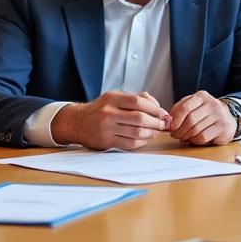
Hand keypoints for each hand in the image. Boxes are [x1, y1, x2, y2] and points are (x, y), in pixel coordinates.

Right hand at [50, 90, 168, 149]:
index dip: (155, 108)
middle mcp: (108, 113)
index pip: (139, 101)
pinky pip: (130, 144)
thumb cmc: (101, 109)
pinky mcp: (106, 141)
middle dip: (156, 122)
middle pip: (140, 118)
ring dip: (151, 133)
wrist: (77, 122)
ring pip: (137, 132)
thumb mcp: (114, 97)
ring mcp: (107, 128)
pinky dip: (142, 142)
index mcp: (112, 98)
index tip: (163, 113)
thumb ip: (135, 99)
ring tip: (156, 131)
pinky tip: (146, 138)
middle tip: (163, 124)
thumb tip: (158, 108)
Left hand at [168, 91, 235, 144]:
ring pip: (196, 129)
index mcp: (202, 96)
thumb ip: (179, 110)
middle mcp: (212, 104)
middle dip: (179, 130)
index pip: (185, 107)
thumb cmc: (205, 113)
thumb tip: (168, 122)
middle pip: (190, 120)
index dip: (175, 120)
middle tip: (175, 135)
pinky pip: (203, 137)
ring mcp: (219, 116)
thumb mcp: (193, 106)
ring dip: (186, 136)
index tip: (171, 127)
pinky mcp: (223, 128)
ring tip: (184, 137)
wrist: (228, 118)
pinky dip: (195, 140)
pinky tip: (194, 139)